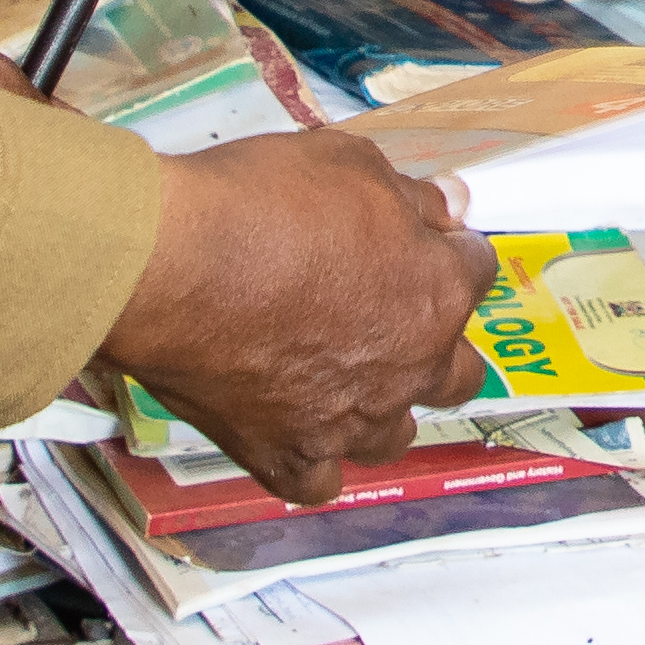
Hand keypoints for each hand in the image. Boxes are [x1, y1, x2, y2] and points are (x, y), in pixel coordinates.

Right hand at [83, 120, 489, 505]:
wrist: (169, 265)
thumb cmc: (257, 205)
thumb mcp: (349, 163)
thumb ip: (409, 195)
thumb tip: (443, 205)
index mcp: (436, 294)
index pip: (475, 272)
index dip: (447, 250)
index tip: (423, 240)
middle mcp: (408, 368)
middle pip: (457, 372)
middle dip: (436, 342)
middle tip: (394, 313)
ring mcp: (349, 421)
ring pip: (394, 435)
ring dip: (382, 408)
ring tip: (347, 379)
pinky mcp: (284, 454)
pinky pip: (319, 481)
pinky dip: (314, 461)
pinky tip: (299, 435)